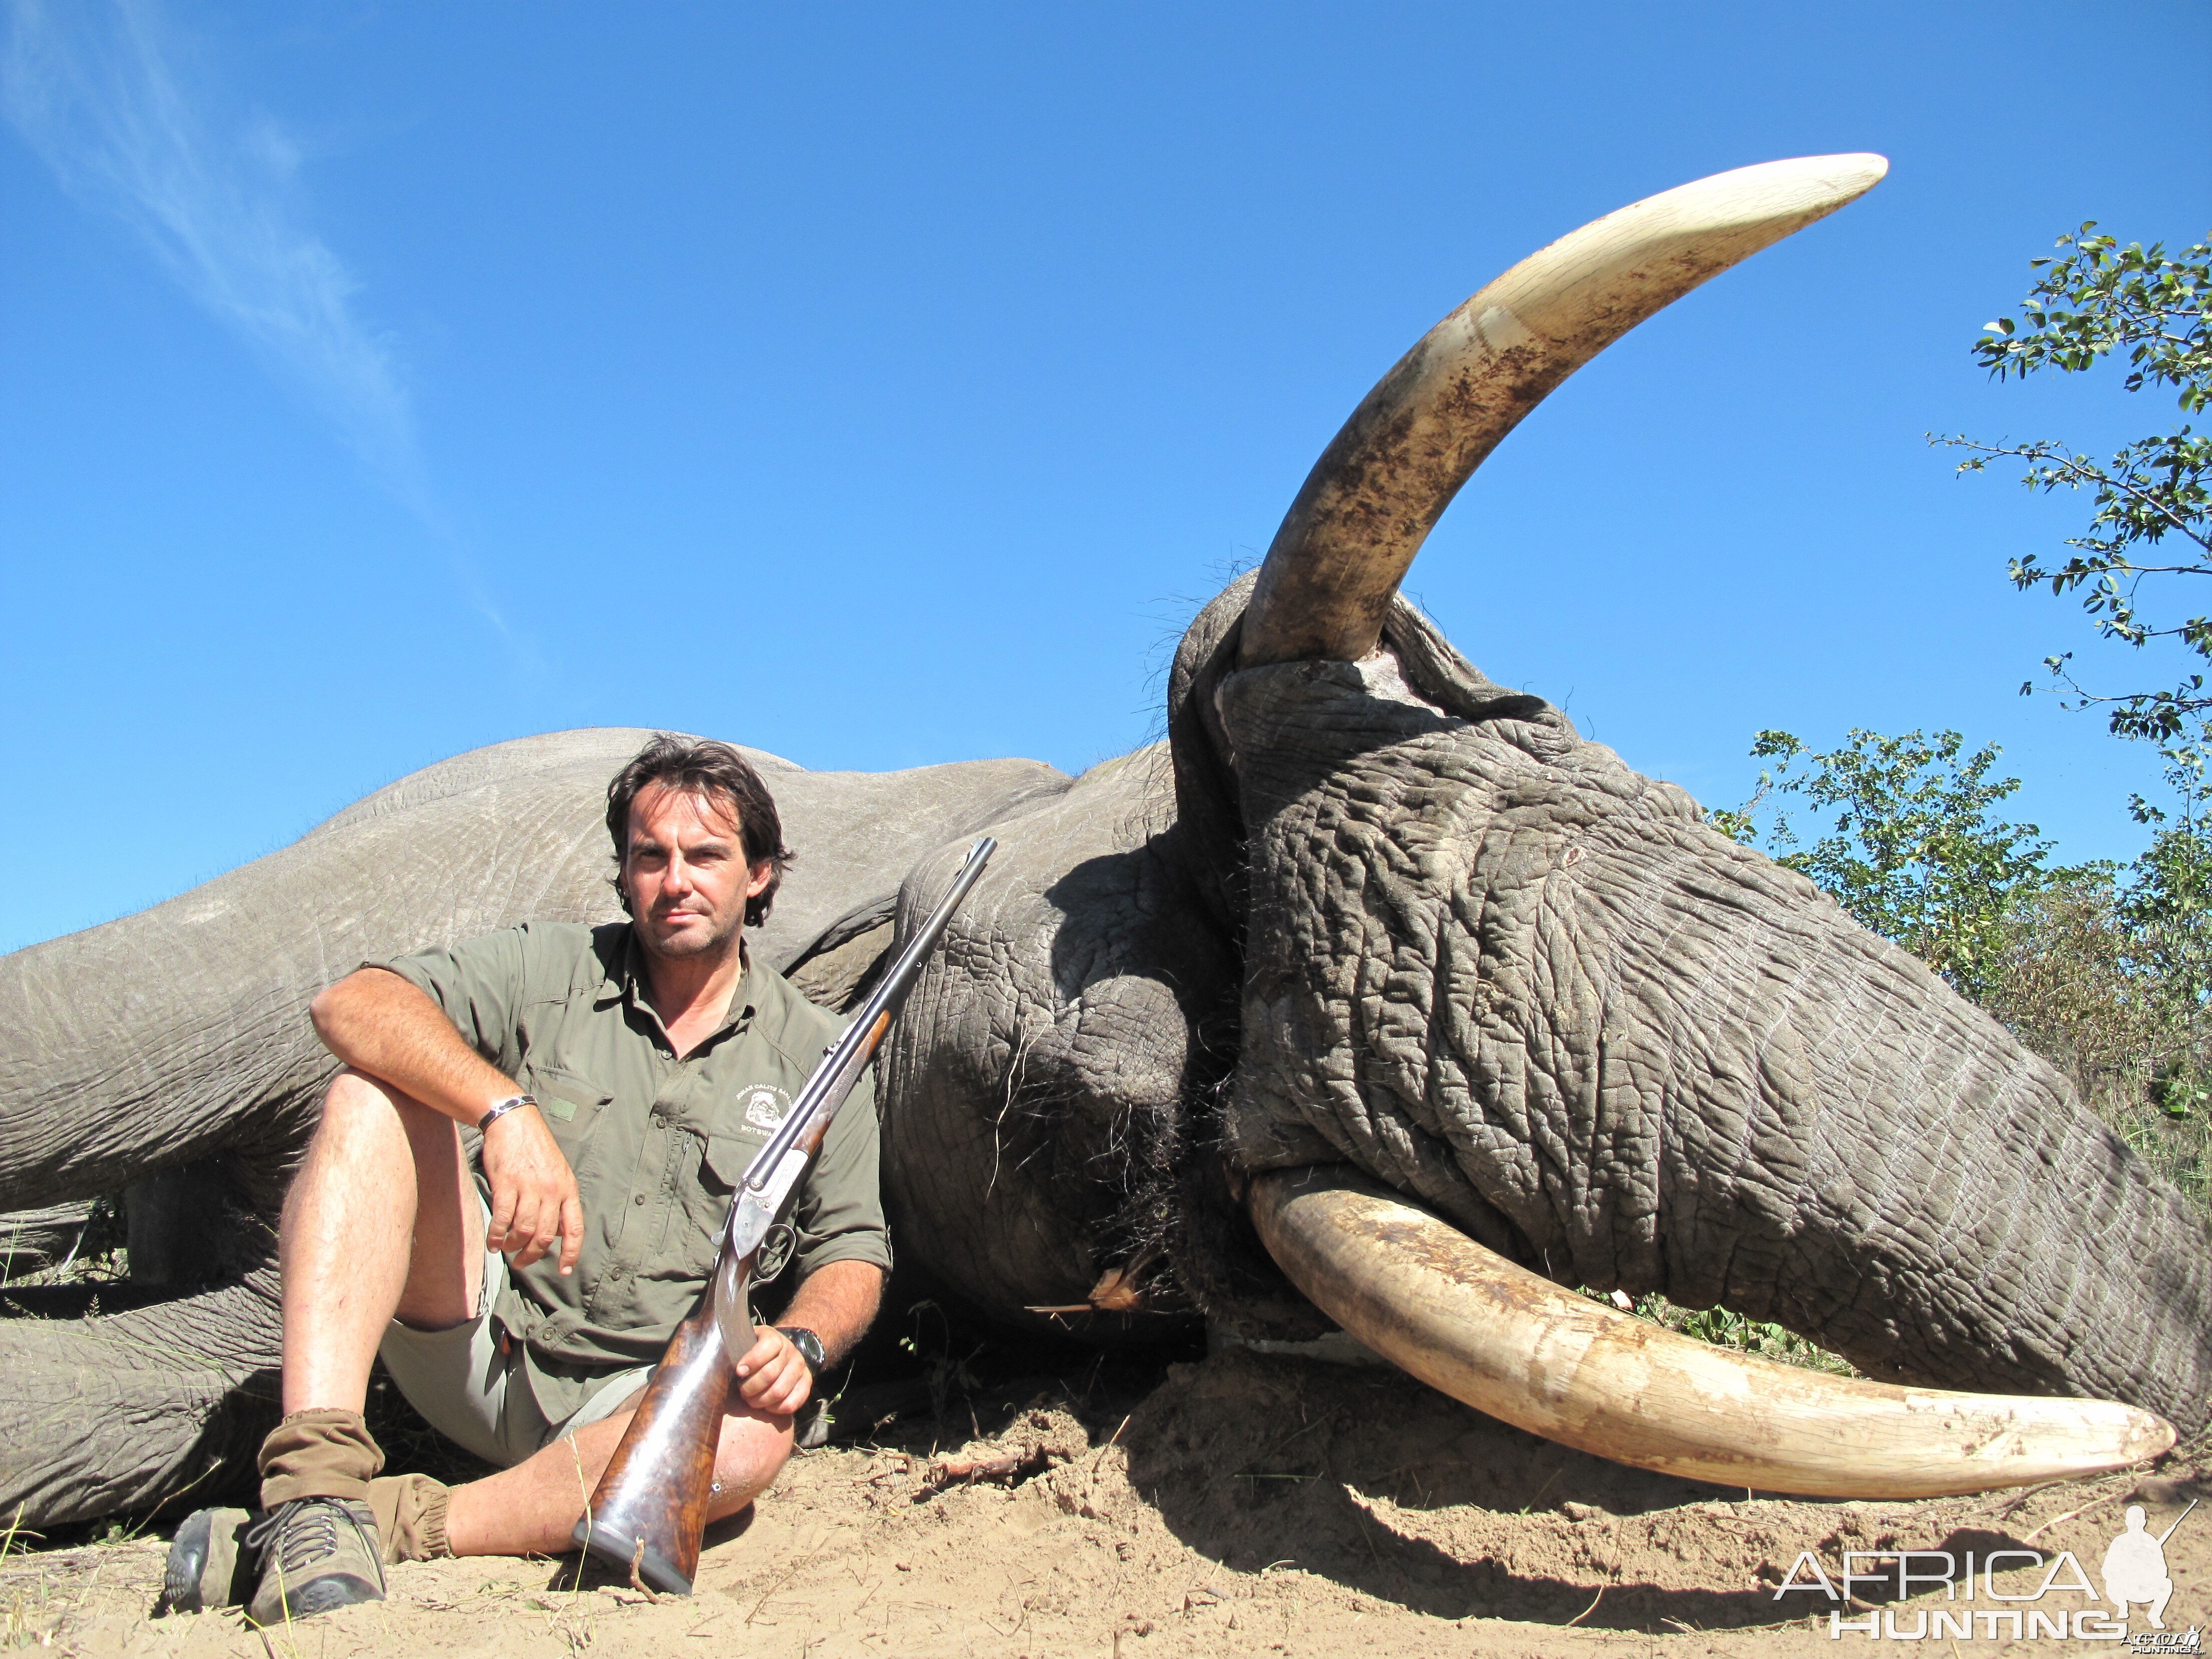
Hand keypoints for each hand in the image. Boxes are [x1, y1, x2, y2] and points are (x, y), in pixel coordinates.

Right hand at [481, 1105, 583, 1273]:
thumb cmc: (535, 1150)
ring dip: (512, 1246)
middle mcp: (552, 1190)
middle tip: (521, 1262)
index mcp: (568, 1189)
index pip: (574, 1228)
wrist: (514, 1122)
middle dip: (532, 1256)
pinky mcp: (506, 1184)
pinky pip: (502, 1219)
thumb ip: (560, 1202)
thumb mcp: (559, 1173)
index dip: (571, 1253)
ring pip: (523, 1231)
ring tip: (505, 1248)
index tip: (564, 1270)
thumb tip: (558, 1232)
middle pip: (545, 1236)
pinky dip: (496, 1235)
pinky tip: (493, 1242)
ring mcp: (529, 1187)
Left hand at [731, 1326, 812, 1417]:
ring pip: (779, 1391)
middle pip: (770, 1373)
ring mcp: (800, 1367)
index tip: (738, 1372)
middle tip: (742, 1391)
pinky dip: (776, 1409)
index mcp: (774, 1338)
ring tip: (751, 1400)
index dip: (751, 1361)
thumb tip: (717, 1363)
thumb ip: (735, 1349)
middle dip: (751, 1387)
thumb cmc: (754, 1351)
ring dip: (760, 1401)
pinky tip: (767, 1406)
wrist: (780, 1351)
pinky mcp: (806, 1382)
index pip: (766, 1347)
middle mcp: (790, 1351)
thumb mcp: (745, 1342)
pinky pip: (792, 1403)